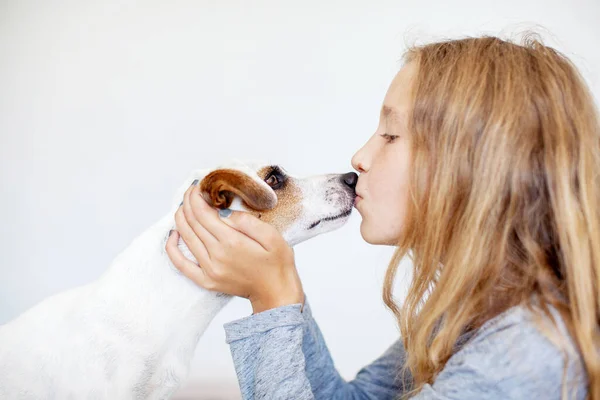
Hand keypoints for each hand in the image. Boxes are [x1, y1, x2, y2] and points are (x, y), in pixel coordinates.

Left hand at [165, 183, 303, 313]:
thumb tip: (225, 212)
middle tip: (191, 192)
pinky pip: (181, 265)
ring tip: (184, 206)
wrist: (276, 292)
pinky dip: (172, 249)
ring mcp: (209, 270)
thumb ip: (248, 222)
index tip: (197, 186)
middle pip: (192, 223)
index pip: (203, 213)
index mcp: (232, 242)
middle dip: (188, 203)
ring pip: (186, 238)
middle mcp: (216, 256)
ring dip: (181, 218)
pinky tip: (172, 235)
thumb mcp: (273, 236)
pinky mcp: (206, 281)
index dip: (196, 197)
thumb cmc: (277, 263)